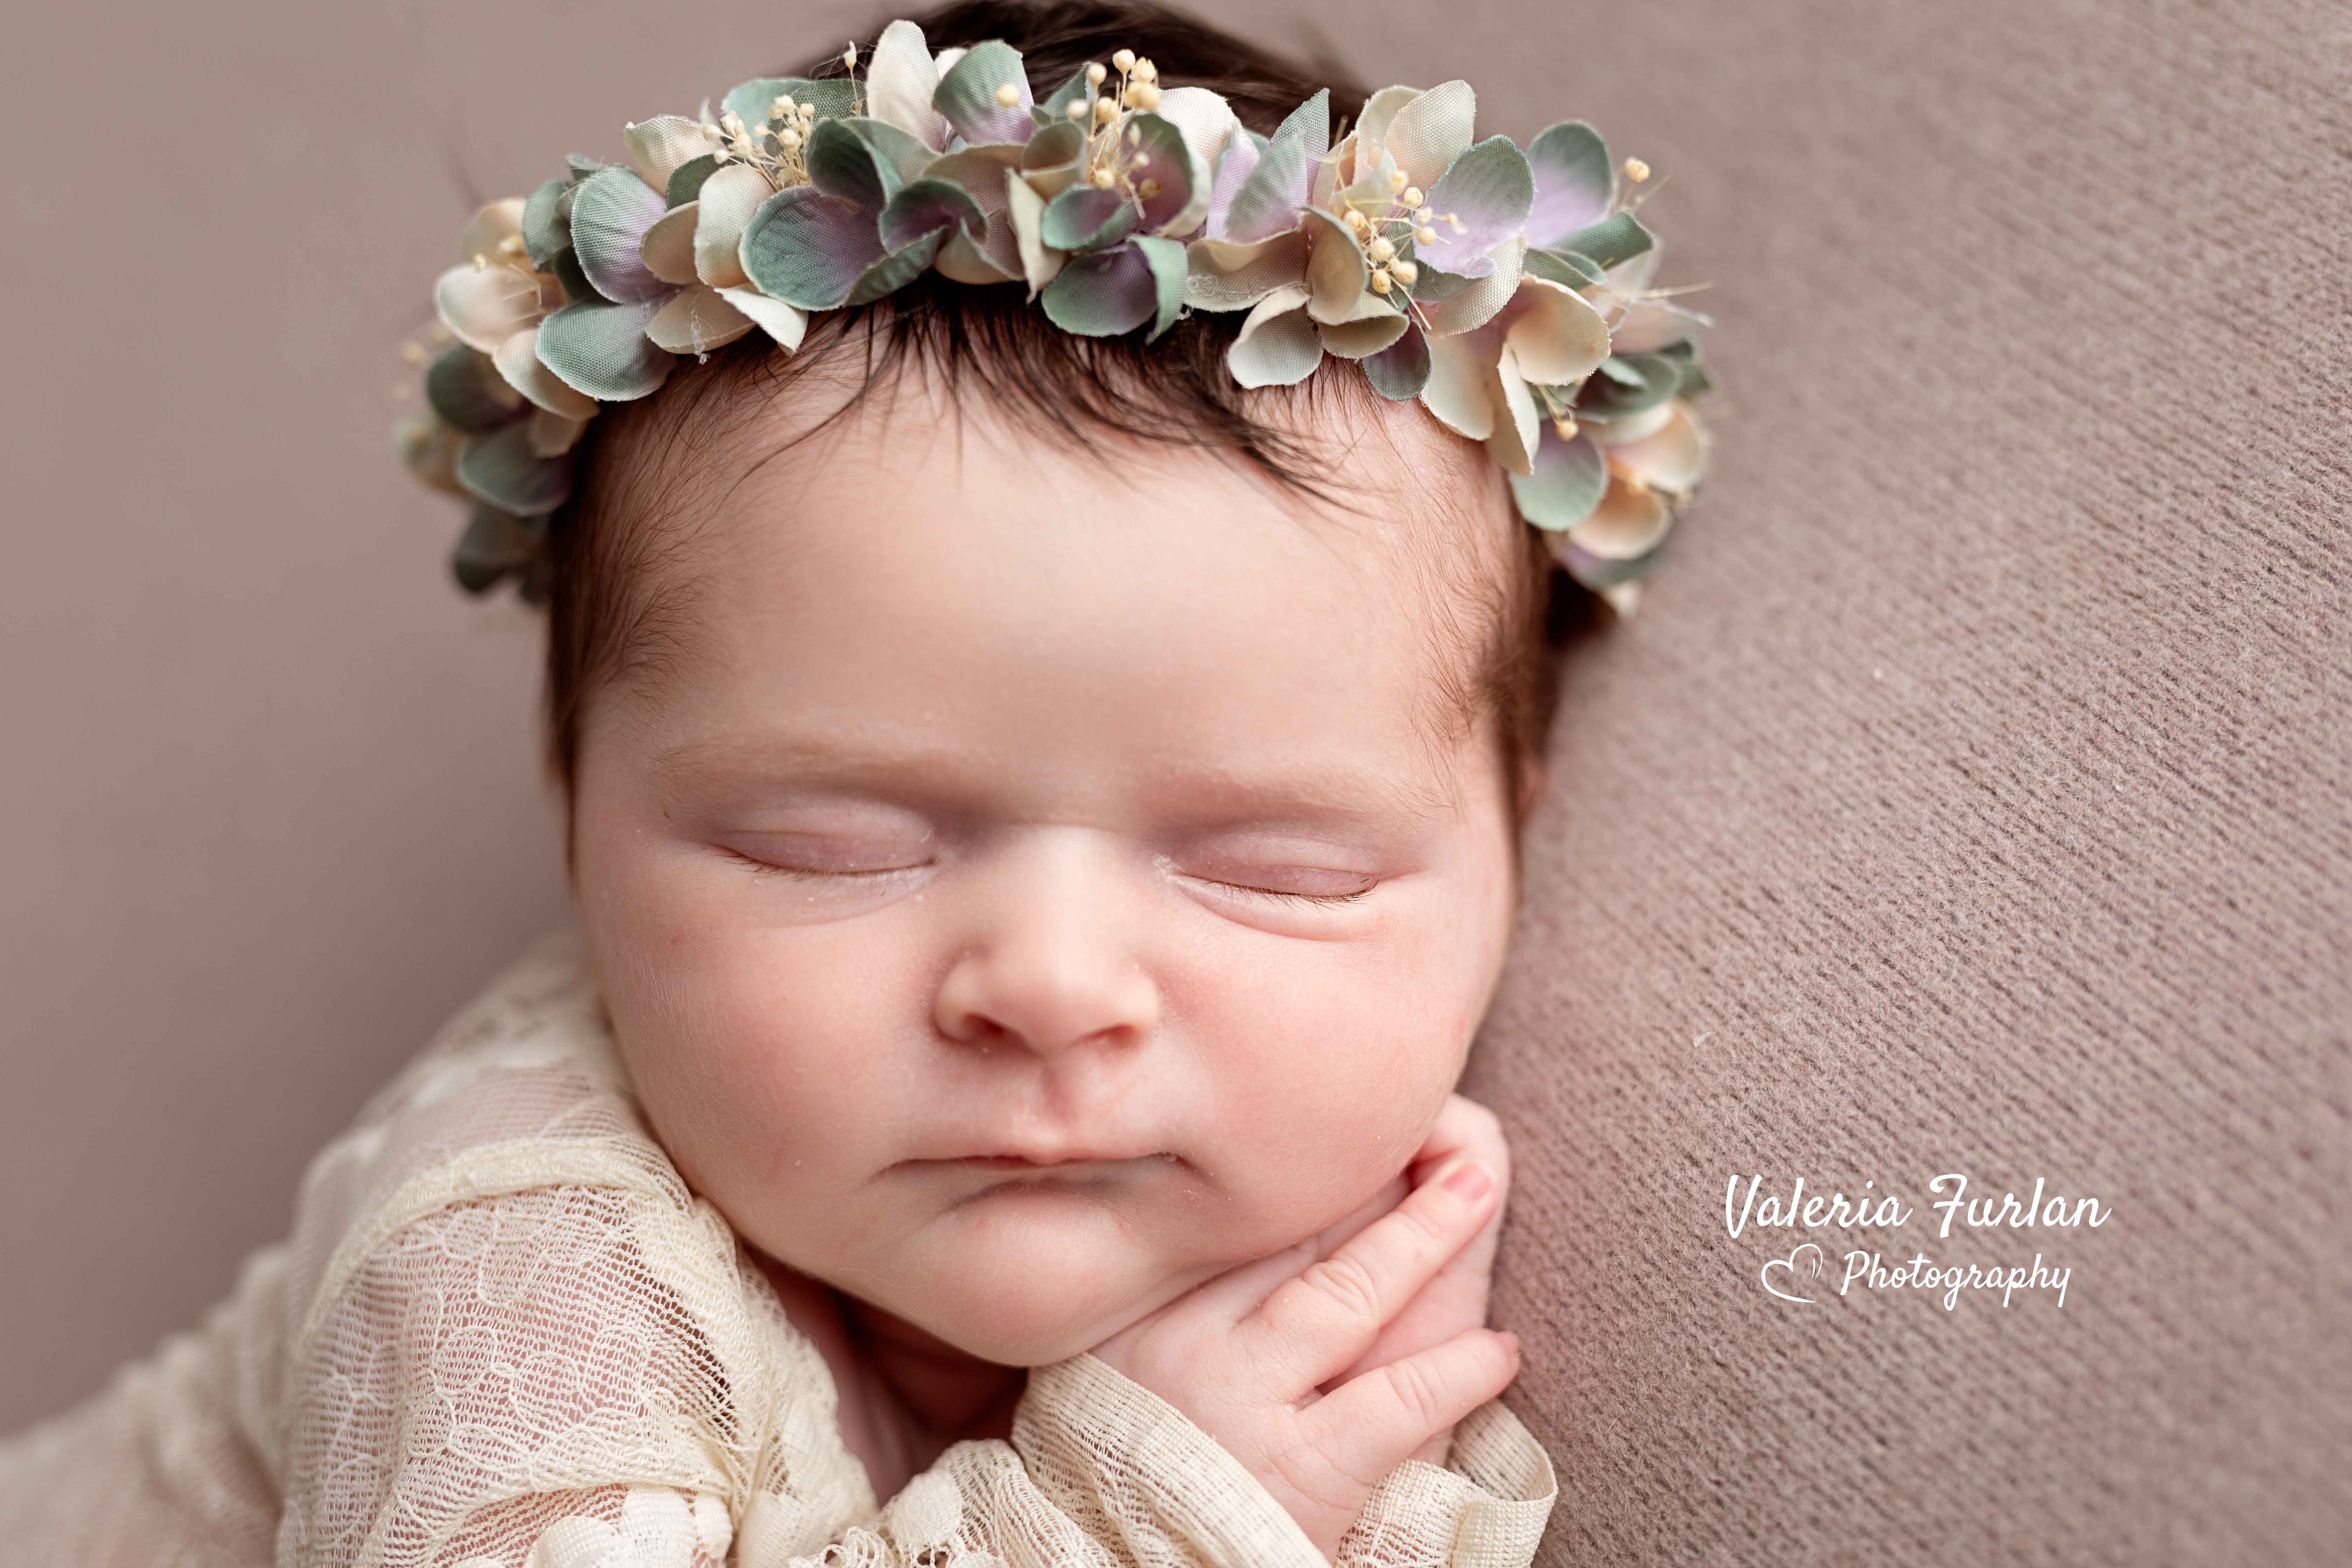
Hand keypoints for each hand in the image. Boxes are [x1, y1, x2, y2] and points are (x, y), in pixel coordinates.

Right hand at [1087, 1104, 1519, 1556]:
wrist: (1114, 1566)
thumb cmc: (1143, 1460)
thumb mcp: (1133, 1355)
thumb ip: (1196, 1287)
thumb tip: (1275, 1201)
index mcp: (1143, 1304)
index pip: (1248, 1208)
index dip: (1320, 1162)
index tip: (1373, 1125)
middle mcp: (1184, 1340)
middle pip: (1299, 1230)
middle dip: (1376, 1176)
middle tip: (1447, 1132)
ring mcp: (1239, 1404)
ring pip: (1347, 1291)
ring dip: (1425, 1234)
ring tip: (1480, 1186)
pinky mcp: (1298, 1473)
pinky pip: (1394, 1404)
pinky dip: (1455, 1370)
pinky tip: (1498, 1351)